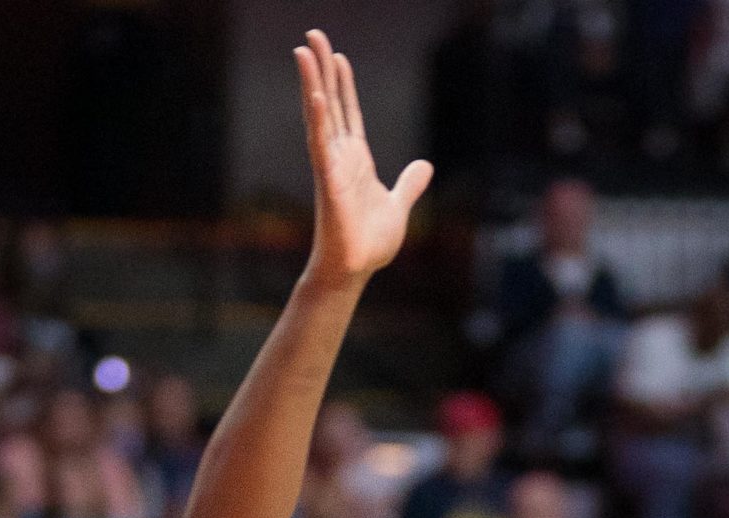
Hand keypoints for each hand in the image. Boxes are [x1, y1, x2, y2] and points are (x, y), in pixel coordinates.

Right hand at [296, 30, 430, 287]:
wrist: (356, 270)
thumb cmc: (369, 243)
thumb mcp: (398, 206)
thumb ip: (409, 184)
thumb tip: (425, 166)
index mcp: (356, 159)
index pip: (348, 112)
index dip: (343, 84)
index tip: (337, 56)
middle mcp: (340, 156)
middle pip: (330, 102)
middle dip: (322, 69)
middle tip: (311, 35)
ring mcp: (331, 166)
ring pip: (319, 115)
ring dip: (312, 82)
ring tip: (303, 51)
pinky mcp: (327, 180)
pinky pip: (320, 144)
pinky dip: (318, 120)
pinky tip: (315, 95)